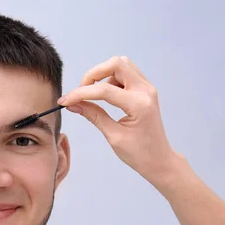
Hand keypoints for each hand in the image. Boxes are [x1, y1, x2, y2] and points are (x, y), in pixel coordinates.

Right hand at [58, 56, 181, 186]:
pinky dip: (112, 78)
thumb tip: (73, 104)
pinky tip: (106, 95)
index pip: (104, 90)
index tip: (65, 101)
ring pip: (122, 65)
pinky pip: (127, 73)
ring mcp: (147, 88)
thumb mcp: (113, 136)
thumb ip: (94, 115)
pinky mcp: (146, 89)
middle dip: (93, 74)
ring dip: (103, 75)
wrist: (159, 160)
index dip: (80, 93)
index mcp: (138, 105)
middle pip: (116, 64)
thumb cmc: (138, 153)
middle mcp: (145, 91)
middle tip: (82, 92)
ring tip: (94, 94)